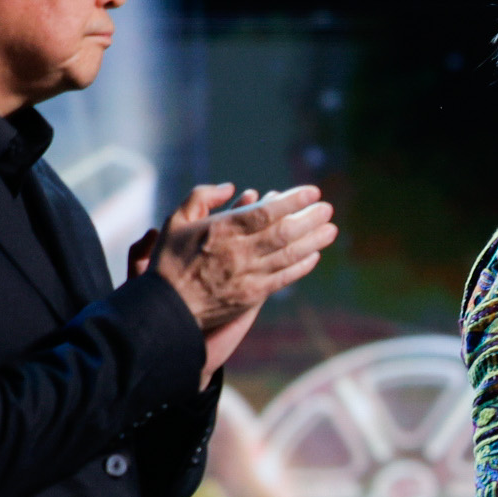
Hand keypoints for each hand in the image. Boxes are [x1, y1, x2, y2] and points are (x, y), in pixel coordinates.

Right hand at [136, 182, 334, 358]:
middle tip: (328, 209)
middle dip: (310, 218)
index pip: (266, 212)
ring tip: (331, 230)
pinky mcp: (253, 295)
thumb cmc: (170, 260)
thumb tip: (231, 187)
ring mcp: (248, 275)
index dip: (293, 201)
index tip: (313, 192)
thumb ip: (201, 197)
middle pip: (285, 232)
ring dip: (314, 241)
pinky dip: (302, 266)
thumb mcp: (175, 220)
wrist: (166, 309)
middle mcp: (239, 252)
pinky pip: (285, 278)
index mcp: (221, 230)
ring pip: (289, 255)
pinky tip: (314, 255)